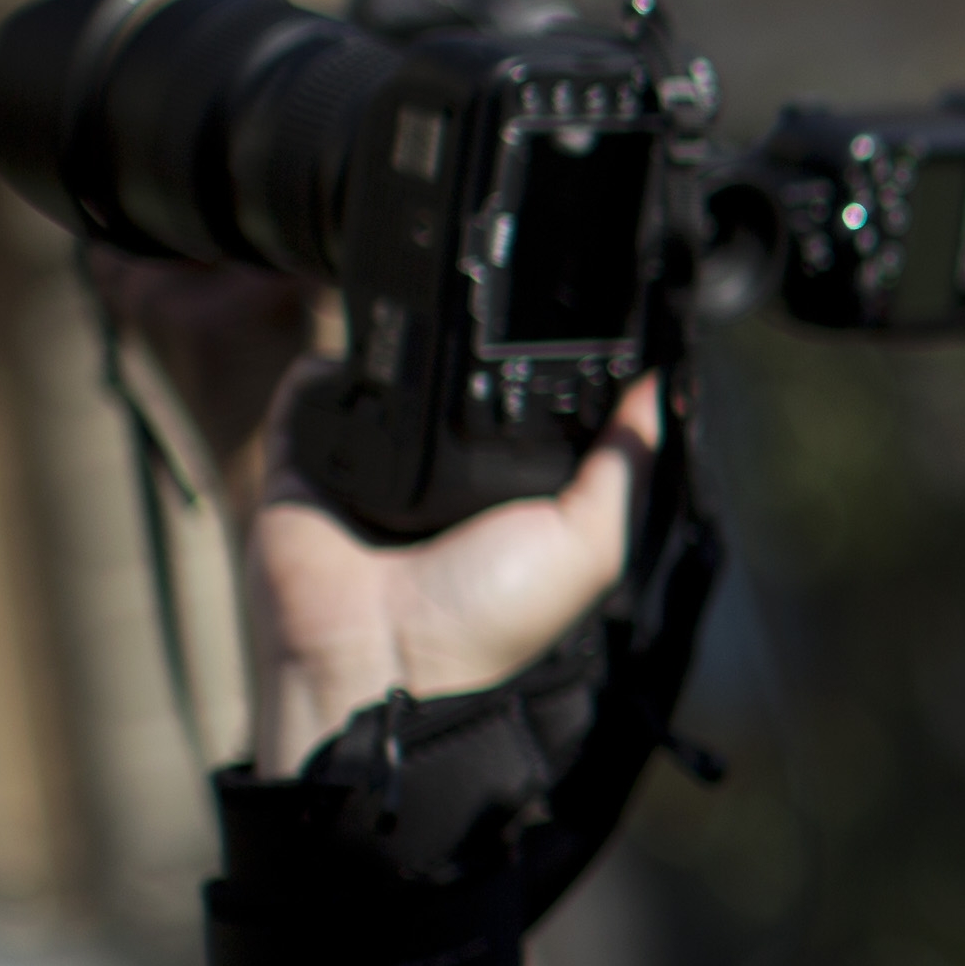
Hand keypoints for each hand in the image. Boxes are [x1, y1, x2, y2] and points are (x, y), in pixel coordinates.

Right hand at [101, 240, 656, 773]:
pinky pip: (304, 403)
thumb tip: (660, 391)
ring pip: (376, 384)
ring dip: (393, 347)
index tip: (562, 322)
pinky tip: (353, 349)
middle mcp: (435, 484)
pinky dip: (322, 371)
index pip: (520, 418)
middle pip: (446, 392)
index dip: (538, 378)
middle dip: (461, 351)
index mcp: (502, 499)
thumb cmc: (489, 622)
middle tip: (482, 304)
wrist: (381, 661)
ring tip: (419, 310)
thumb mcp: (589, 544)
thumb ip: (623, 469)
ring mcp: (365, 475)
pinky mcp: (303, 472)